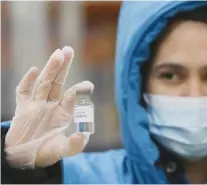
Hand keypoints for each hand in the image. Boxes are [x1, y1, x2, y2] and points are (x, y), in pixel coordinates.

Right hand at [5, 46, 93, 167]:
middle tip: (69, 50)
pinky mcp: (22, 110)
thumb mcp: (62, 150)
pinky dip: (26, 82)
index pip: (71, 97)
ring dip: (50, 69)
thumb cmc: (45, 153)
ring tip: (58, 54)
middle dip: (63, 67)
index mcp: (62, 113)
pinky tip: (33, 70)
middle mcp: (50, 106)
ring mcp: (36, 106)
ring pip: (43, 83)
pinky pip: (23, 93)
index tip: (88, 85)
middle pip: (57, 83)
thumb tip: (83, 134)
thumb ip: (74, 144)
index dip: (79, 90)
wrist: (24, 159)